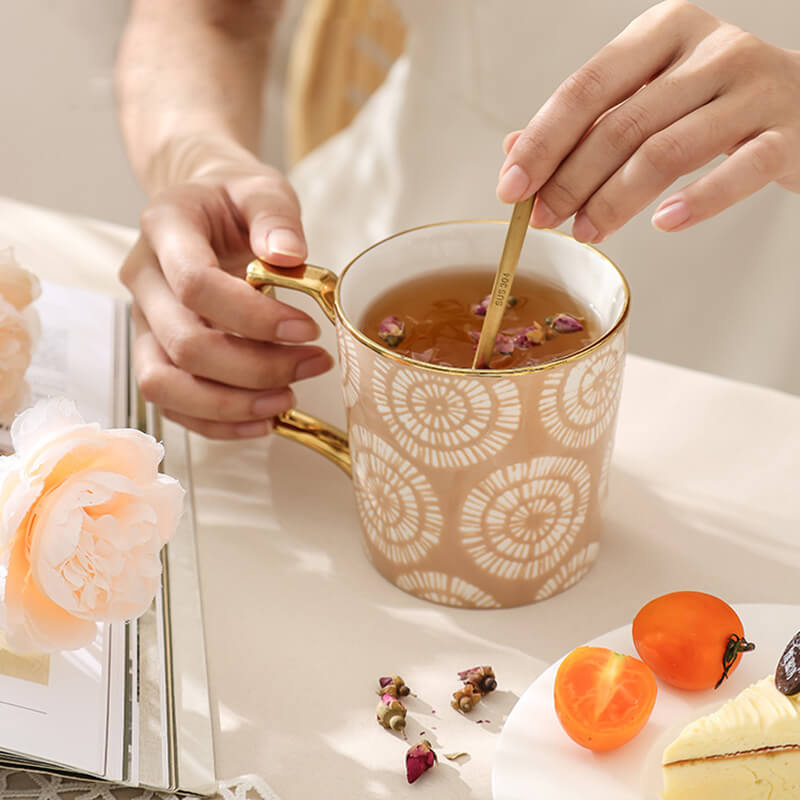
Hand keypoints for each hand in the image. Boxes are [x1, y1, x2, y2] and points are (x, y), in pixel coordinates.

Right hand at [121, 162, 332, 438]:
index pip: (195, 285)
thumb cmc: (234, 202)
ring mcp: (144, 322)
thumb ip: (276, 216)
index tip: (307, 328)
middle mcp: (143, 279)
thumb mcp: (261, 189)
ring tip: (288, 399)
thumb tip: (289, 255)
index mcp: (165, 228)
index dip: (253, 317)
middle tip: (313, 364)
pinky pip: (172, 404)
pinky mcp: (154, 353)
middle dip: (256, 368)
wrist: (204, 211)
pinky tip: (264, 419)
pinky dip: (217, 422)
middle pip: (184, 344)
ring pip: (165, 385)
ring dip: (232, 404)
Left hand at [497, 0, 799, 241]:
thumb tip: (513, 152)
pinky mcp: (787, 132)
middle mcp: (709, 50)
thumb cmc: (713, 103)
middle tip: (544, 220)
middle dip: (571, 180)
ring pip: (668, 150)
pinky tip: (662, 223)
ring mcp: (752, 88)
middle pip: (622, 123)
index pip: (587, 88)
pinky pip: (739, 169)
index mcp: (662, 33)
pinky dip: (698, 200)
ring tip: (588, 231)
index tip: (510, 187)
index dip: (542, 141)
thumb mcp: (647, 98)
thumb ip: (587, 123)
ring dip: (616, 200)